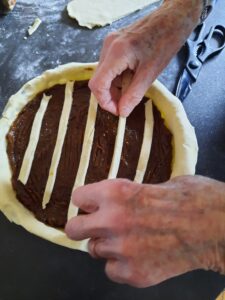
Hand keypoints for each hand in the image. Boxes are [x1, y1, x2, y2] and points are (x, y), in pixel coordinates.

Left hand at [66, 176, 224, 286]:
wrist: (217, 227)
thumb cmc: (191, 198)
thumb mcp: (156, 183)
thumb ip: (129, 194)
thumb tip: (117, 200)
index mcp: (116, 192)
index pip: (78, 198)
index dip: (86, 201)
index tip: (91, 204)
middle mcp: (112, 221)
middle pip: (74, 229)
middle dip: (84, 226)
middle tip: (98, 225)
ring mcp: (122, 250)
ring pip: (94, 251)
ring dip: (107, 245)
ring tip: (129, 240)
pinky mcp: (134, 274)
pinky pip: (112, 270)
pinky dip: (122, 264)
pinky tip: (140, 255)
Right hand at [89, 0, 201, 116]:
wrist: (172, 20)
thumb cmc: (165, 42)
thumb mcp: (150, 74)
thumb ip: (133, 95)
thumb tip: (122, 112)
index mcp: (116, 53)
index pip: (97, 85)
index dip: (105, 102)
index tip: (118, 111)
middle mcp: (109, 46)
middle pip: (98, 80)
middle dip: (110, 96)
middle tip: (124, 105)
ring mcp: (110, 43)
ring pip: (104, 74)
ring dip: (114, 87)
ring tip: (131, 90)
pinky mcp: (115, 43)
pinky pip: (110, 66)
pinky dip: (117, 77)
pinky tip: (130, 78)